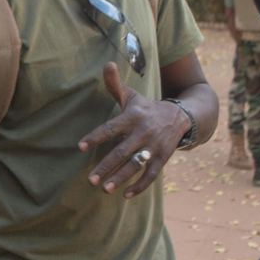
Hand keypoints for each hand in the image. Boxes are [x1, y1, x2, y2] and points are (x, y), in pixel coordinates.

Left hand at [77, 62, 189, 198]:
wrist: (179, 116)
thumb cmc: (145, 108)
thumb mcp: (131, 96)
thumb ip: (115, 84)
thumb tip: (107, 64)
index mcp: (133, 116)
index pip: (111, 127)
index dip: (96, 136)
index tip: (80, 147)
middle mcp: (144, 132)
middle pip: (122, 151)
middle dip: (106, 166)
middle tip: (90, 180)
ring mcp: (154, 146)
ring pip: (136, 165)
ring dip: (120, 178)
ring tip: (104, 189)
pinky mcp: (163, 158)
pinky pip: (151, 175)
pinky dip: (140, 186)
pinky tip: (126, 195)